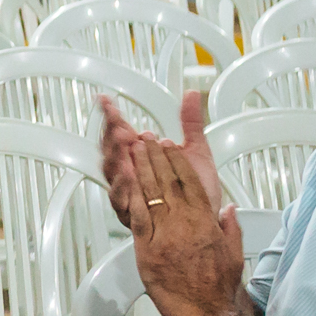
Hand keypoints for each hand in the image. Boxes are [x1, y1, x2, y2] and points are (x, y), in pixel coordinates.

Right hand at [100, 90, 223, 228]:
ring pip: (111, 173)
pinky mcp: (133, 210)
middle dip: (111, 136)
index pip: (120, 132)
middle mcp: (131, 172)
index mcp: (142, 157)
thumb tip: (191, 95)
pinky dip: (122, 185)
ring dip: (114, 157)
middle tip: (119, 126)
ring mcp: (130, 191)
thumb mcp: (197, 151)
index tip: (107, 102)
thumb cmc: (200, 191)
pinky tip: (128, 173)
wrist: (207, 220)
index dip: (111, 116)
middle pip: (110, 150)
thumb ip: (191, 122)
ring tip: (122, 144)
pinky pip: (120, 198)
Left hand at [126, 123, 247, 315]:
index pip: (191, 183)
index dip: (178, 161)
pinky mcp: (146, 251)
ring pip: (151, 195)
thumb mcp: (234, 254)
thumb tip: (229, 209)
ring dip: (141, 168)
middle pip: (168, 182)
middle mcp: (185, 225)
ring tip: (133, 149)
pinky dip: (130, 196)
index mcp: (206, 224)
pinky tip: (124, 180)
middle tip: (147, 138)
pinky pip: (137, 217)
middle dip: (156, 157)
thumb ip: (230, 228)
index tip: (171, 146)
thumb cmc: (219, 290)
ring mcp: (164, 237)